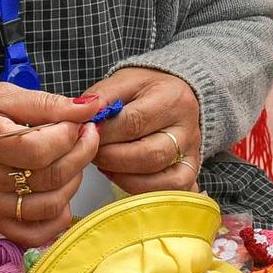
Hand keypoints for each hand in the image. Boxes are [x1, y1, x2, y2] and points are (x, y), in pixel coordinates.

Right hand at [0, 83, 104, 247]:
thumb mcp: (3, 95)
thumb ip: (47, 103)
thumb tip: (91, 106)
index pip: (37, 149)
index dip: (68, 136)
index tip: (77, 122)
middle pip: (49, 178)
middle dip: (81, 154)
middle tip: (87, 136)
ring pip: (48, 207)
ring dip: (73, 182)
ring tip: (72, 160)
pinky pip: (33, 234)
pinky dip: (56, 218)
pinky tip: (60, 192)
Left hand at [85, 67, 202, 195]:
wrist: (173, 95)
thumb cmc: (145, 90)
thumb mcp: (122, 81)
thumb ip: (101, 97)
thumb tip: (81, 118)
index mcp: (172, 99)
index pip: (134, 123)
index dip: (104, 134)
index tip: (85, 134)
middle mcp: (188, 128)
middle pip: (148, 155)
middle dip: (111, 158)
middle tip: (93, 152)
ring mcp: (192, 153)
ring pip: (160, 178)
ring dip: (123, 176)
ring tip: (106, 164)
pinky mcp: (190, 171)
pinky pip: (170, 190)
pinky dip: (142, 189)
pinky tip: (123, 176)